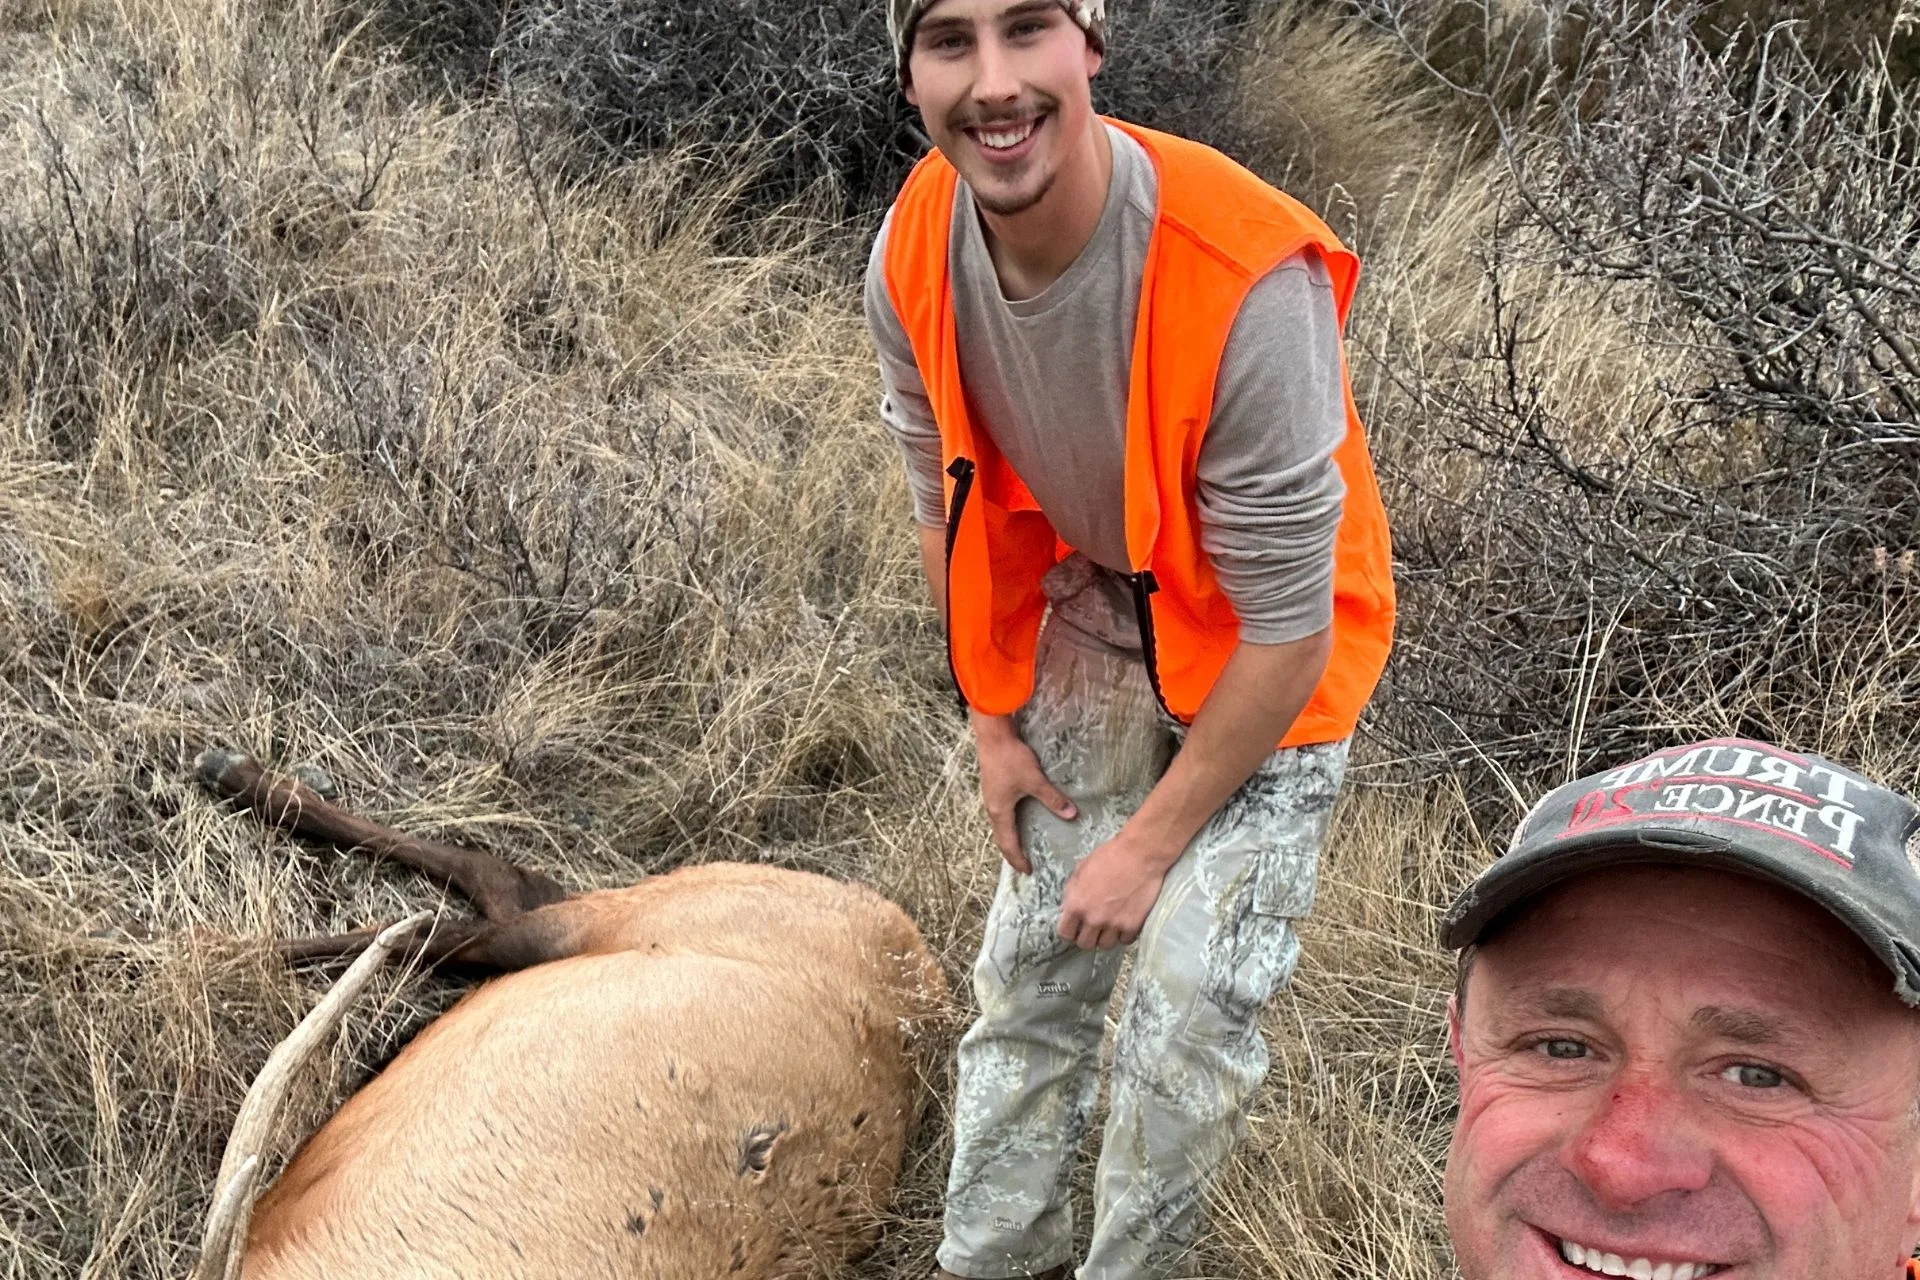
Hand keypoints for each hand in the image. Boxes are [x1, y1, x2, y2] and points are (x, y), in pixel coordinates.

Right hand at [972, 712, 1075, 874]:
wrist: (992, 736)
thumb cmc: (1011, 760)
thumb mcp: (1035, 780)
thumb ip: (1052, 799)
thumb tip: (1071, 815)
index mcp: (1000, 812)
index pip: (1008, 843)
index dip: (1018, 858)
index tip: (1028, 871)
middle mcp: (992, 808)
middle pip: (1000, 837)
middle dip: (1011, 852)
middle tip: (1023, 864)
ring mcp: (991, 797)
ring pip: (999, 825)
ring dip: (1009, 837)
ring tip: (1020, 845)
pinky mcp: (993, 787)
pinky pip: (1000, 813)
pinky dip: (1008, 824)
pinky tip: (1017, 818)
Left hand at [1057, 837, 1170, 949]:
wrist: (1140, 854)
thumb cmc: (1110, 856)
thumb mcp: (1081, 870)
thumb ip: (1072, 892)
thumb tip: (1068, 909)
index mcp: (1076, 904)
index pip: (1065, 933)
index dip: (1069, 930)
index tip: (1074, 927)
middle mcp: (1093, 918)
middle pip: (1084, 944)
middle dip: (1086, 936)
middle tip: (1092, 926)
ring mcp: (1114, 924)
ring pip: (1104, 945)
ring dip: (1105, 937)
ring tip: (1109, 924)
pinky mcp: (1133, 925)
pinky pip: (1124, 940)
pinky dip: (1123, 934)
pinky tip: (1124, 921)